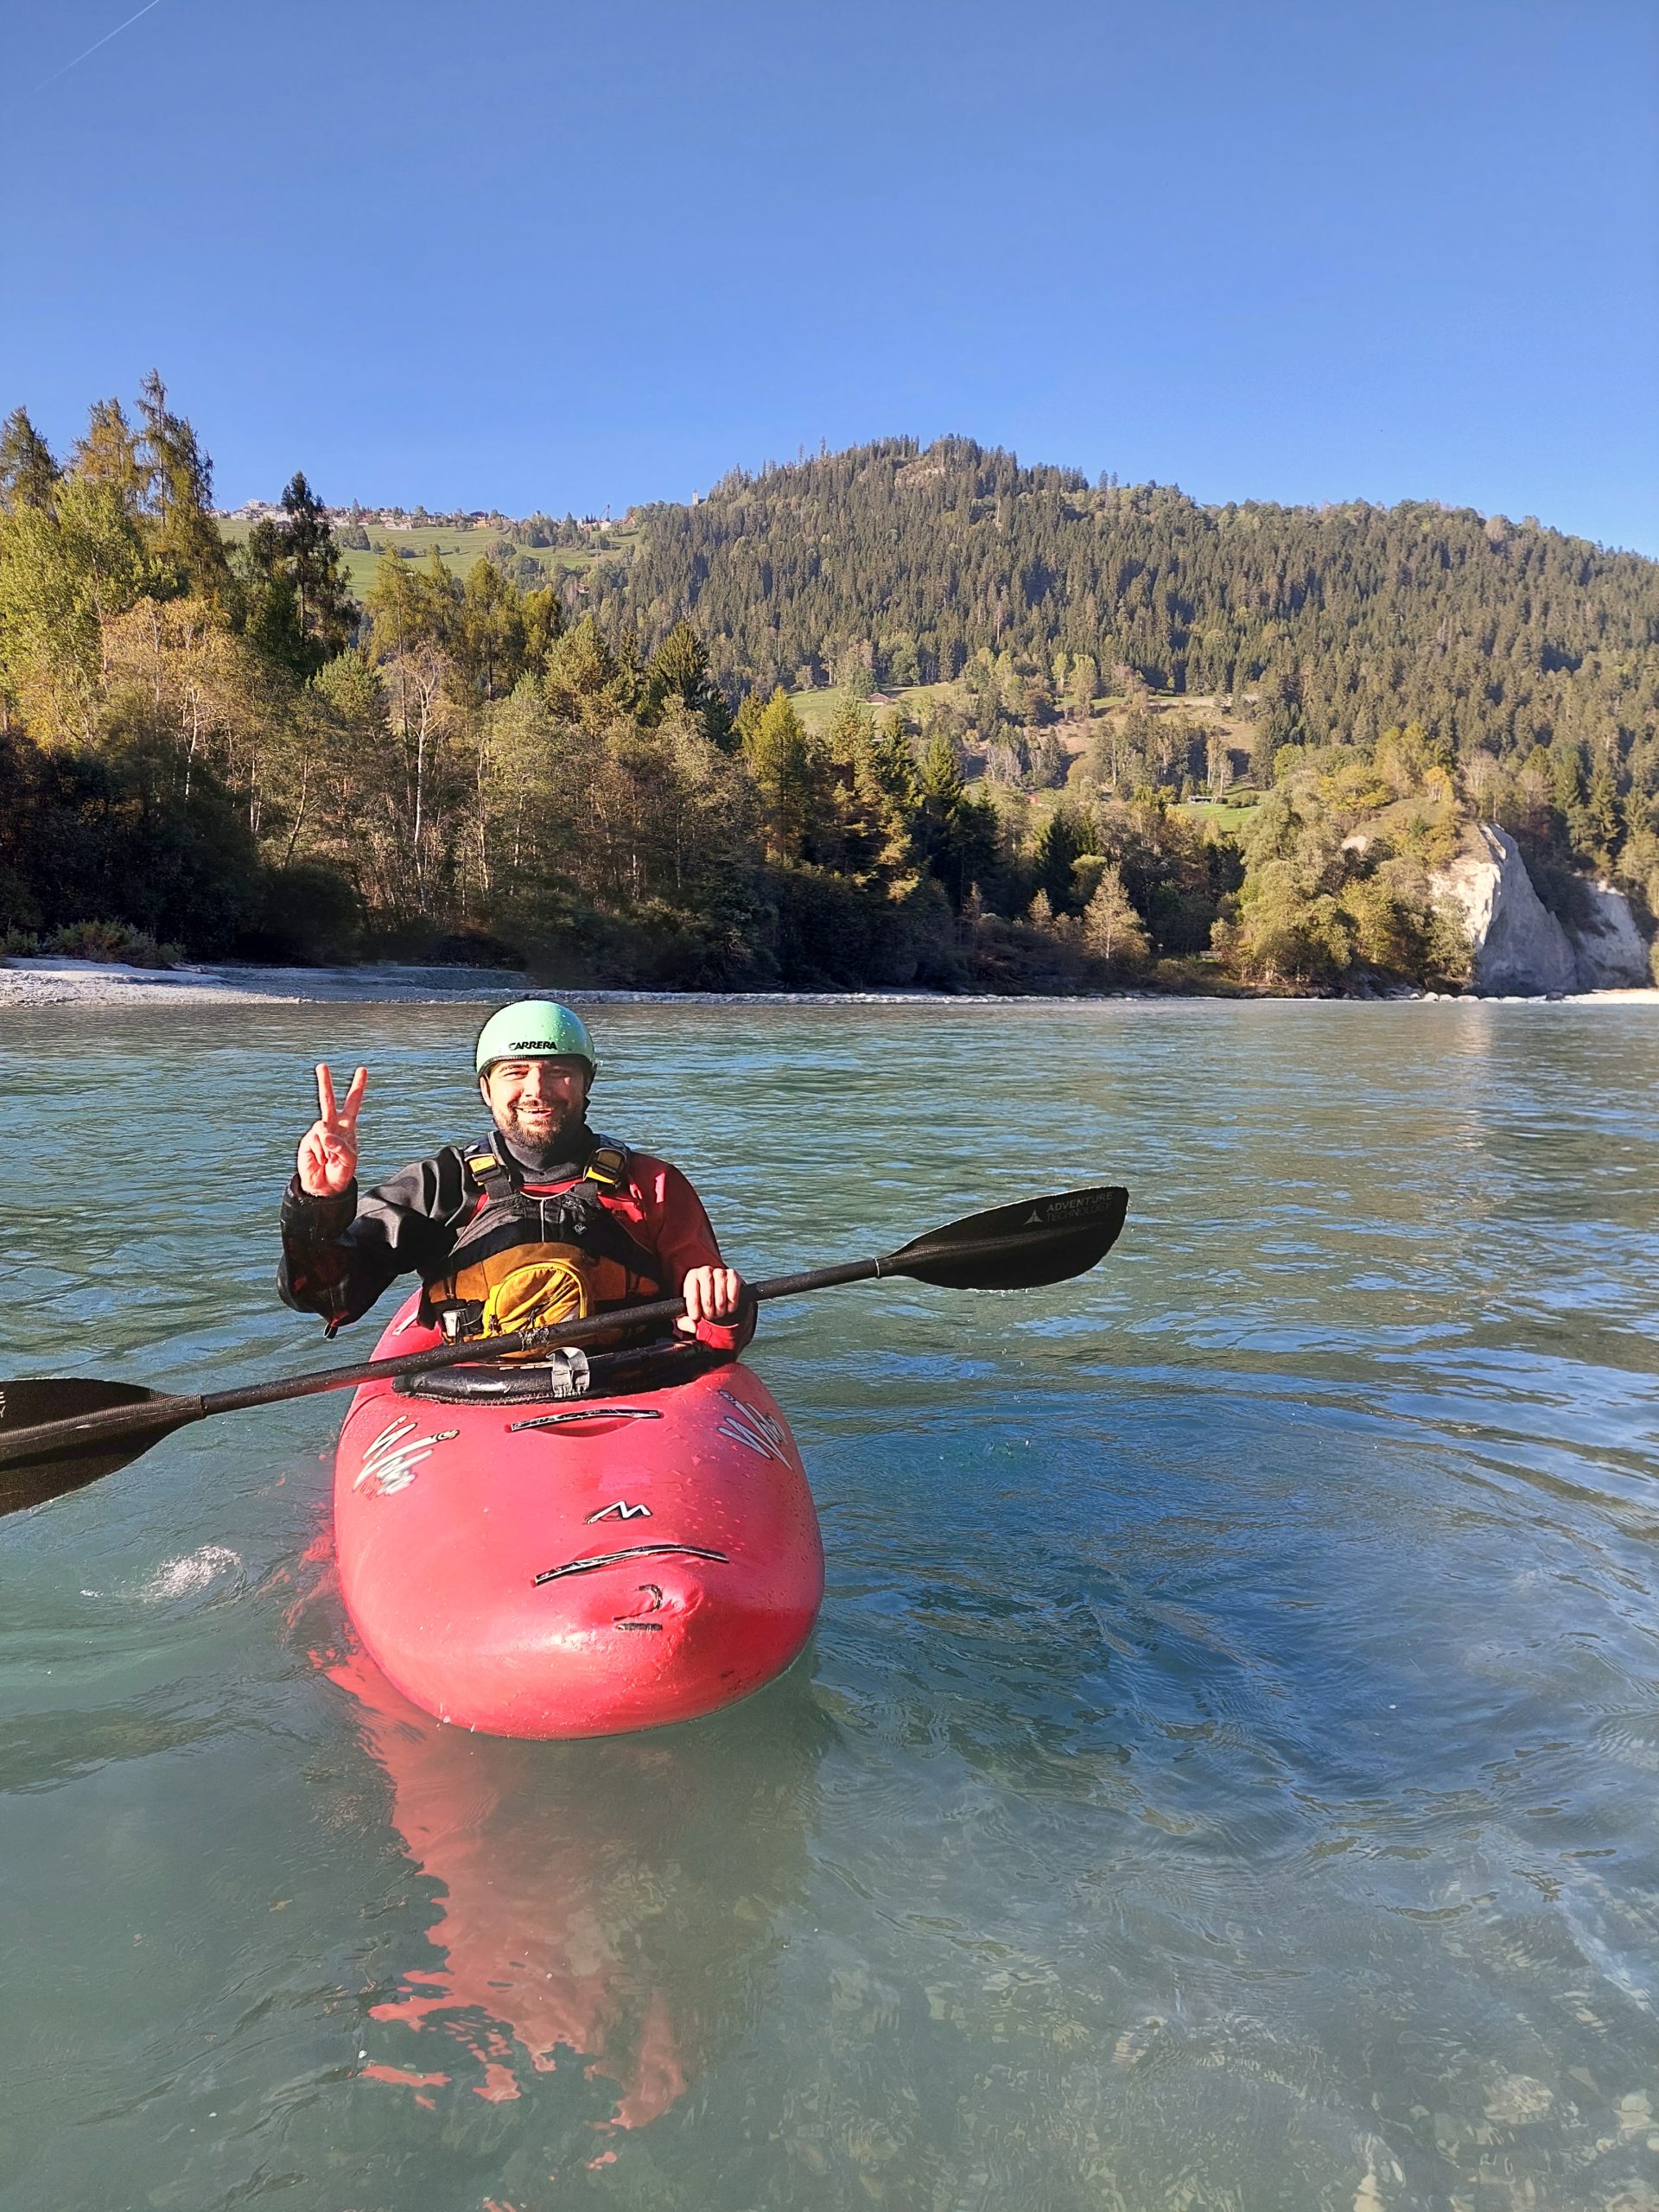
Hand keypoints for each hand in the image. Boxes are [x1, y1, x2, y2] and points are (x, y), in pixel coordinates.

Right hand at [297, 1063, 366, 1198]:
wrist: (324, 1187)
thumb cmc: (341, 1172)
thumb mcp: (349, 1160)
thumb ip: (340, 1145)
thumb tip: (324, 1133)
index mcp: (347, 1126)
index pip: (353, 1103)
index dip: (358, 1087)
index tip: (362, 1070)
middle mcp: (332, 1125)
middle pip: (328, 1100)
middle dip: (325, 1082)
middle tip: (322, 1066)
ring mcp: (319, 1132)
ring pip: (323, 1126)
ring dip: (329, 1146)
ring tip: (330, 1159)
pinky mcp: (309, 1140)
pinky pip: (317, 1139)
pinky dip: (322, 1151)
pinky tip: (321, 1159)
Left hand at [677, 1264, 743, 1334]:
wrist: (717, 1295)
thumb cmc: (701, 1303)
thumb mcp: (690, 1312)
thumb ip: (685, 1322)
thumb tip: (692, 1327)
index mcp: (691, 1277)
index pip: (692, 1297)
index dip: (695, 1311)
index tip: (697, 1318)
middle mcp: (705, 1271)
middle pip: (707, 1297)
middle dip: (708, 1311)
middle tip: (709, 1316)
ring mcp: (720, 1271)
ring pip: (721, 1295)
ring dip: (720, 1309)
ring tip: (718, 1312)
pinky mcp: (733, 1275)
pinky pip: (733, 1292)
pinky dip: (731, 1304)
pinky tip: (728, 1307)